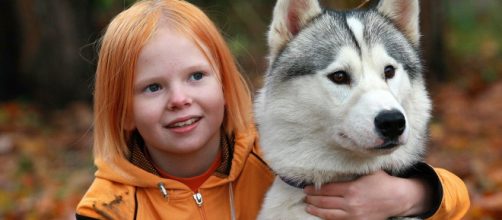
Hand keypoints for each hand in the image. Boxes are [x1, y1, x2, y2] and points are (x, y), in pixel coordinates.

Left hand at [303, 170, 431, 219]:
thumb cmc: (382, 182)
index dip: (314, 190)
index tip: (307, 188)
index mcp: (351, 189)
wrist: (397, 198)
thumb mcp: (367, 172)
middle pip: (325, 202)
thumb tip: (337, 162)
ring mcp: (354, 215)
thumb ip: (352, 170)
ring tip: (308, 207)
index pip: (327, 190)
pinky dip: (327, 218)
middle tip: (305, 196)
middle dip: (312, 199)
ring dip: (316, 210)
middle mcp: (351, 203)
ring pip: (329, 214)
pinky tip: (321, 215)